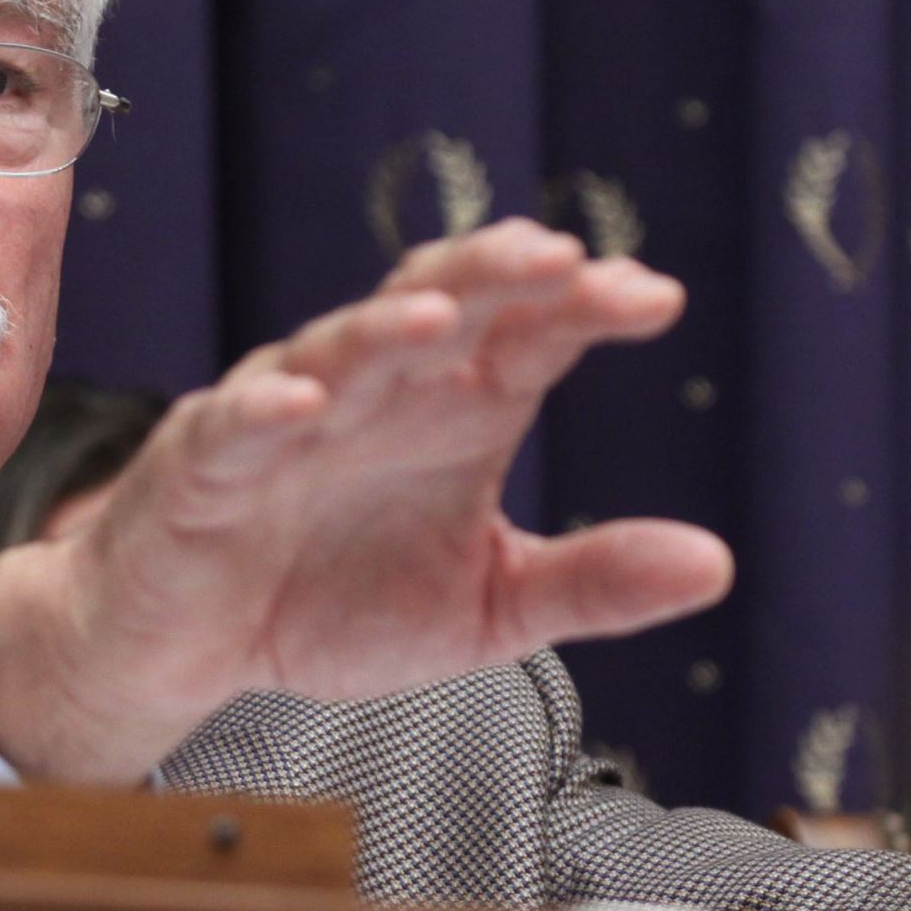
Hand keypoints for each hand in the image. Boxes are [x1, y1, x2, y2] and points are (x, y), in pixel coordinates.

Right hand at [0, 219, 732, 782]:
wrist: (194, 651)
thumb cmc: (333, 604)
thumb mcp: (484, 609)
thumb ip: (590, 582)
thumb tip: (717, 562)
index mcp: (453, 411)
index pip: (526, 335)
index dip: (581, 307)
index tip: (651, 299)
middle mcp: (376, 393)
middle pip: (435, 303)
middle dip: (491, 274)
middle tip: (558, 259)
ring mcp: (284, 419)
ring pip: (335, 349)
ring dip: (383, 328)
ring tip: (438, 316)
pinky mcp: (204, 465)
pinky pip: (233, 427)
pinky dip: (264, 411)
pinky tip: (302, 405)